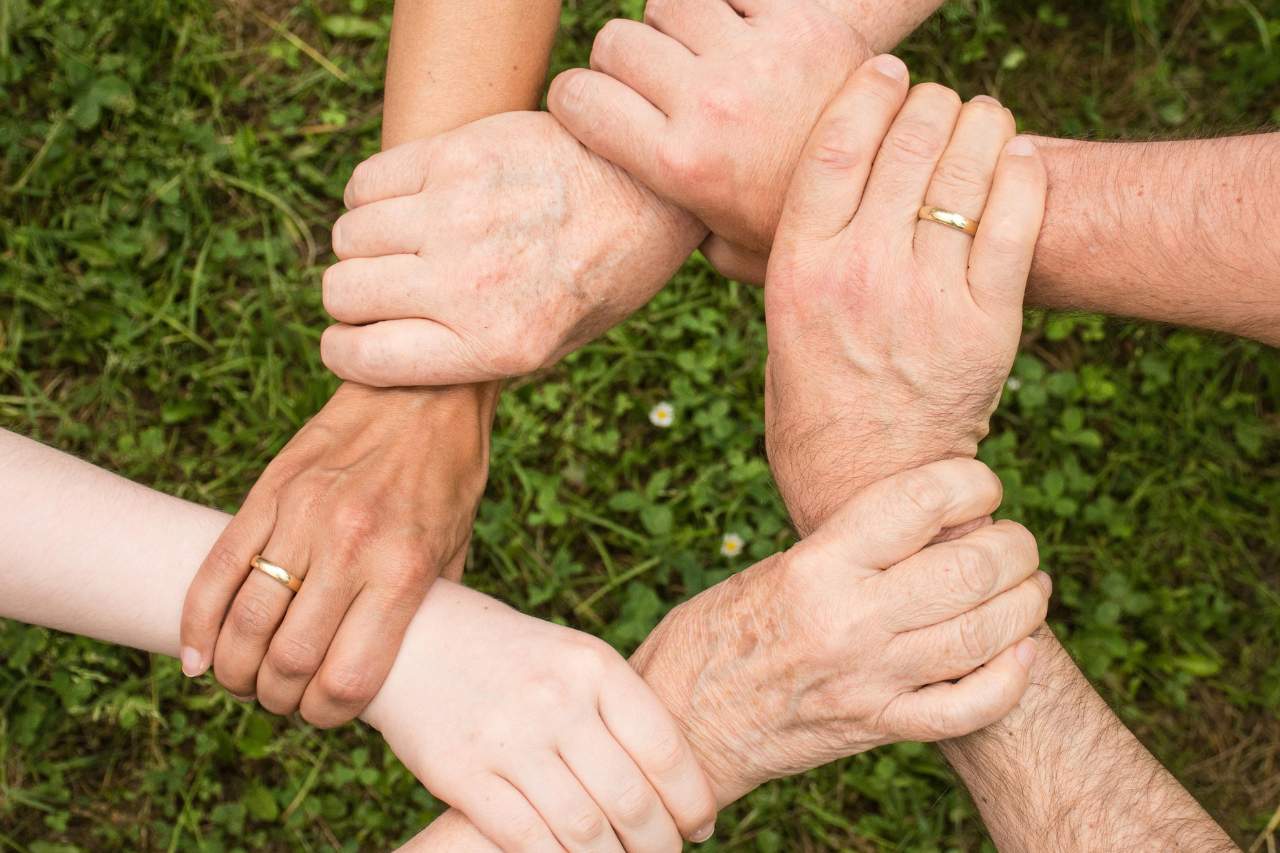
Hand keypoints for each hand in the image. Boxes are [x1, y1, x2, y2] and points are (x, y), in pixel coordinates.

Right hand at [180, 383, 493, 726]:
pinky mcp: (269, 491)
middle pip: (288, 660)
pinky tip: (198, 655)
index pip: (347, 678)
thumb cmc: (448, 475)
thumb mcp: (457, 547)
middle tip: (282, 699)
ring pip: (245, 621)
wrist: (423, 390)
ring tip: (243, 679)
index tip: (325, 714)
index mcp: (403, 570)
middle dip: (278, 699)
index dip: (327, 715)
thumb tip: (401, 667)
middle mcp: (350, 547)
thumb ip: (426, 608)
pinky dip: (197, 622)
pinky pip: (217, 568)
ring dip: (235, 669)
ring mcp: (303, 516)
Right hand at [319, 111, 703, 386]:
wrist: (651, 191)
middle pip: (343, 293)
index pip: (362, 358)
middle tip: (383, 288)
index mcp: (496, 345)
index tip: (352, 340)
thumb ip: (472, 355)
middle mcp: (470, 284)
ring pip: (348, 236)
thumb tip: (387, 354)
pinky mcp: (457, 156)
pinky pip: (366, 182)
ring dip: (363, 245)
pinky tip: (407, 202)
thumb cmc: (601, 275)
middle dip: (352, 298)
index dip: (345, 351)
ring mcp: (459, 215)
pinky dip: (371, 196)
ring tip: (402, 243)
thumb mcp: (553, 345)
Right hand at [363, 580, 717, 850]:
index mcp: (593, 665)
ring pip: (584, 830)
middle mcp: (555, 700)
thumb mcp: (572, 659)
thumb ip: (618, 709)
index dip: (692, 800)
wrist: (414, 638)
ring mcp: (507, 738)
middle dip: (658, 845)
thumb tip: (675, 784)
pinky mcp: (462, 774)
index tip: (700, 826)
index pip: (664, 749)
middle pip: (630, 799)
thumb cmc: (512, 657)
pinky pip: (526, 839)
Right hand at [548, 0, 865, 261]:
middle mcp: (709, 105)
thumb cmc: (801, 223)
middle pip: (617, 42)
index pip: (577, 98)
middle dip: (625, 61)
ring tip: (701, 53)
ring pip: (667, 2)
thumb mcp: (728, 248)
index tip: (594, 106)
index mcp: (680, 164)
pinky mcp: (799, 20)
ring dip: (676, 24)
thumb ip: (673, 228)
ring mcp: (755, 57)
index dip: (576, 98)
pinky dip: (730, 4)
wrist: (897, 184)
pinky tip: (746, 34)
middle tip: (657, 84)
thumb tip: (632, 218)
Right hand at [630, 459, 1047, 803]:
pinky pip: (969, 707)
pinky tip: (1020, 652)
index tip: (982, 484)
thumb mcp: (774, 570)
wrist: (682, 723)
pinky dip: (1010, 678)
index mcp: (816, 567)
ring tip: (1030, 586)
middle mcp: (849, 621)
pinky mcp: (878, 727)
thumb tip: (928, 524)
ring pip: (985, 635)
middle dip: (1015, 546)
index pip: (920, 502)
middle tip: (1016, 540)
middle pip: (970, 568)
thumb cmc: (716, 633)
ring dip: (1026, 603)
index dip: (971, 482)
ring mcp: (869, 680)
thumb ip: (848, 550)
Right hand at [762, 59, 1046, 532]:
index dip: (867, 92)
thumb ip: (784, 258)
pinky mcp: (987, 324)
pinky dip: (1021, 173)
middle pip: (907, 143)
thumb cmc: (813, 404)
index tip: (887, 72)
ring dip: (981, 125)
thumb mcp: (777, 325)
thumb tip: (784, 193)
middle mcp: (860, 274)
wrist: (869, 485)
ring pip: (966, 169)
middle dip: (930, 104)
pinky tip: (1017, 158)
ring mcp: (927, 298)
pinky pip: (1016, 220)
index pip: (836, 145)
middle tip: (938, 104)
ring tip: (982, 120)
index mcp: (799, 269)